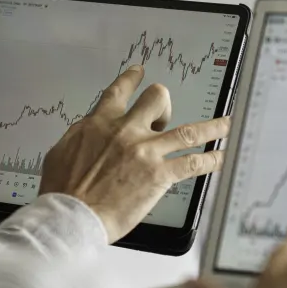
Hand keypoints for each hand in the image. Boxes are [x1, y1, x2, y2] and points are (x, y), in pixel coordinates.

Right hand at [38, 66, 230, 242]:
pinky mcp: (159, 174)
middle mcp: (126, 130)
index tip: (139, 73)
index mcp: (99, 123)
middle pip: (157, 100)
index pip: (119, 92)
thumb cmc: (62, 190)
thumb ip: (80, 137)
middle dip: (164, 105)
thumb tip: (88, 132)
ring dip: (211, 126)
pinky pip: (193, 163)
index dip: (132, 79)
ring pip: (187, 131)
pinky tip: (220, 157)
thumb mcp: (61, 152)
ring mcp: (146, 151)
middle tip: (165, 116)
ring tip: (225, 124)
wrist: (71, 214)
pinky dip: (211, 159)